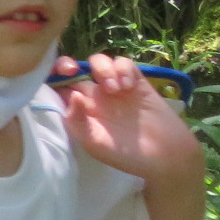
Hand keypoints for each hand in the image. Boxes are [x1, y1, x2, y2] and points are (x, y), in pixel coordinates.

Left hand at [56, 53, 203, 185]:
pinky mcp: (137, 82)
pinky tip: (129, 86)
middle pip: (74, 69)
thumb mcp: (95, 143)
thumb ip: (77, 121)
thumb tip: (71, 94)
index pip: (58, 87)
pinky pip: (124, 63)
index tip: (54, 77)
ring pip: (98, 62)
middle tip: (73, 71)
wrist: (167, 158)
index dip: (52, 77)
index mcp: (80, 110)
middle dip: (68, 64)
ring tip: (115, 90)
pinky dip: (123, 68)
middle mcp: (94, 95)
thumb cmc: (127, 156)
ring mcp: (115, 87)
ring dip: (101, 69)